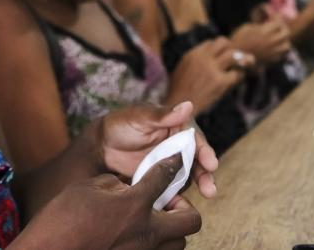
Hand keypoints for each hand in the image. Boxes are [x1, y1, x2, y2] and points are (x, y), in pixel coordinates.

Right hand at [17, 155, 200, 249]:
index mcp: (134, 205)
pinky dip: (157, 245)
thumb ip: (115, 184)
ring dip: (173, 229)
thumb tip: (127, 188)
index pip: (165, 176)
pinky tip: (138, 238)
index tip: (175, 159)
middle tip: (165, 201)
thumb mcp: (86, 188)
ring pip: (180, 242)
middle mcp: (146, 233)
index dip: (173, 163)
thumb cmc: (59, 220)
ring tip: (152, 222)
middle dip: (183, 206)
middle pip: (191, 218)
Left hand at [98, 101, 218, 198]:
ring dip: (196, 188)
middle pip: (198, 161)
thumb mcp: (140, 116)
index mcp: (178, 127)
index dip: (205, 152)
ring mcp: (171, 164)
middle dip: (205, 175)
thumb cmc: (122, 124)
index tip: (211, 164)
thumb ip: (163, 115)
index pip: (196, 140)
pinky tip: (179, 207)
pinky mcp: (162, 178)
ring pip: (189, 176)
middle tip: (209, 189)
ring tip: (201, 199)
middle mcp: (179, 146)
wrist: (102, 145)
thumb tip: (189, 105)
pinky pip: (173, 188)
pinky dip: (177, 197)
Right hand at [165, 37, 251, 113]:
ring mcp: (212, 69)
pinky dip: (239, 76)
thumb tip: (208, 59)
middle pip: (223, 43)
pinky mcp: (220, 82)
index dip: (217, 50)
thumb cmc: (179, 93)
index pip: (211, 43)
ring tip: (239, 68)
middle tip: (233, 60)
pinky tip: (236, 80)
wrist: (177, 108)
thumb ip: (195, 61)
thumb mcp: (182, 70)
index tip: (220, 59)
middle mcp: (203, 58)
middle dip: (230, 50)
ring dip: (238, 60)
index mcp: (192, 55)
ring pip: (233, 55)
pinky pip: (237, 74)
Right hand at [230, 16, 290, 64]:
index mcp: (263, 32)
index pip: (278, 22)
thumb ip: (259, 25)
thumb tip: (268, 22)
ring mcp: (272, 52)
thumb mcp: (246, 27)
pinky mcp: (270, 60)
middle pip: (286, 33)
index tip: (274, 17)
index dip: (276, 18)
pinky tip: (275, 48)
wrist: (234, 58)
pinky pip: (282, 55)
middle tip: (278, 27)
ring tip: (278, 39)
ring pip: (287, 45)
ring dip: (284, 40)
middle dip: (283, 28)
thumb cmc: (237, 40)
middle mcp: (270, 42)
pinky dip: (280, 50)